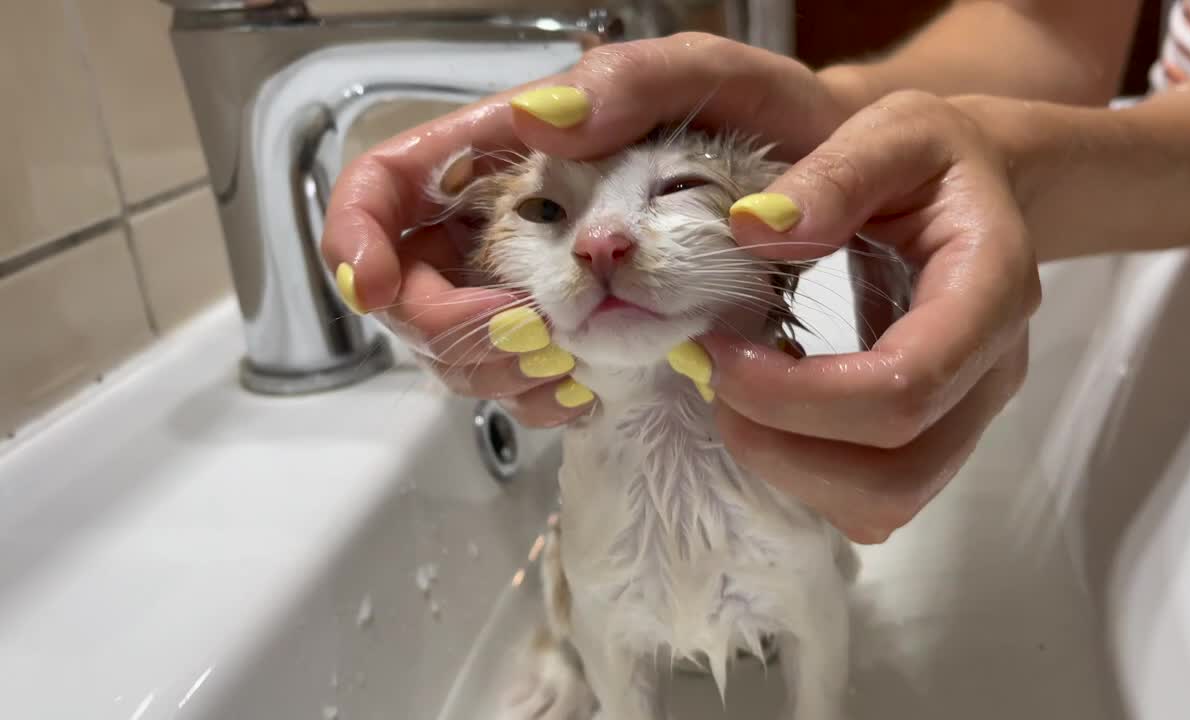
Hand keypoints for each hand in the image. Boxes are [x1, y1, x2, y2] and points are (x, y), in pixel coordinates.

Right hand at [320, 33, 855, 426]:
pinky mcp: (575, 330)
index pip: (389, 184)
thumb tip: (539, 120)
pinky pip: (521, 380)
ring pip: (460, 344)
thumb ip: (626, 82)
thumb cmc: (763, 115)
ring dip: (496, 371)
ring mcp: (536, 279)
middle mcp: (507, 217)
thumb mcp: (703, 75)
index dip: (355, 236)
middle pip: (412, 285)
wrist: (820, 180)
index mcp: (507, 149)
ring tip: (566, 366)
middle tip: (529, 338)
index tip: (374, 289)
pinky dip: (539, 397)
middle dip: (448, 328)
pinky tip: (584, 393)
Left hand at [701, 91, 1040, 543]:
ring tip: (734, 394)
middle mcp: (992, 373)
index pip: (905, 386)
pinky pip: (874, 499)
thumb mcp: (894, 129)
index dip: (798, 393)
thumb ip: (836, 174)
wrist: (984, 190)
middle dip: (780, 444)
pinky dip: (807, 472)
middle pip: (895, 473)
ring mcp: (969, 416)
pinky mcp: (938, 439)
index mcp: (990, 291)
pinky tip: (770, 408)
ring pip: (885, 503)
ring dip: (788, 468)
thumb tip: (754, 232)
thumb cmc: (935, 158)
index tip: (717, 351)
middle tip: (711, 378)